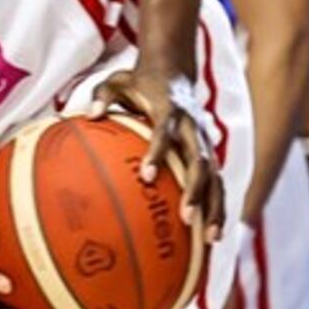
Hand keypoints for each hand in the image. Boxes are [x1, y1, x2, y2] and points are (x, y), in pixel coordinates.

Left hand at [93, 62, 223, 240]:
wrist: (174, 69)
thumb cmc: (139, 81)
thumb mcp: (117, 81)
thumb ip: (103, 95)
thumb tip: (91, 114)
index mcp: (170, 110)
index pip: (165, 132)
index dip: (158, 152)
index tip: (146, 176)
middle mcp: (193, 127)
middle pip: (199, 161)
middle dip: (196, 190)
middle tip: (185, 217)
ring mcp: (204, 142)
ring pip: (215, 177)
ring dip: (214, 207)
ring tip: (209, 239)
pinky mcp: (209, 153)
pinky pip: (217, 183)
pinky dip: (217, 208)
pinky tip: (211, 237)